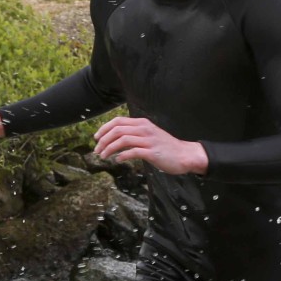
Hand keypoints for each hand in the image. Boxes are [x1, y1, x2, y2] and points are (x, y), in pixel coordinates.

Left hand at [93, 117, 207, 174]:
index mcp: (142, 123)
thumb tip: (117, 138)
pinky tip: (118, 160)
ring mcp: (149, 140)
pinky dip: (122, 155)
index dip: (104, 129)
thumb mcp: (149, 135)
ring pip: (122, 140)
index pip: (118, 121)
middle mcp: (144, 129)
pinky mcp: (152, 152)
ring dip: (109, 148)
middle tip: (96, 150)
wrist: (185, 155)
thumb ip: (135, 134)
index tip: (96, 138)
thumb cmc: (165, 147)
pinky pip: (133, 152)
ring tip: (103, 156)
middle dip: (103, 140)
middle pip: (117, 130)